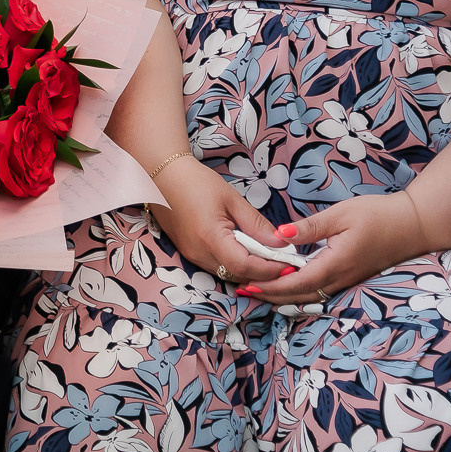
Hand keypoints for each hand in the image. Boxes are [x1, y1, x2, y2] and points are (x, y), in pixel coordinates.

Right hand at [146, 158, 290, 287]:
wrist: (161, 175)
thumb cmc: (197, 182)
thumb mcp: (232, 199)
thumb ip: (256, 225)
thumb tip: (281, 244)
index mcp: (210, 238)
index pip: (246, 267)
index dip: (270, 269)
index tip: (289, 264)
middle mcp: (199, 253)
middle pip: (238, 275)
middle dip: (263, 273)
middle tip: (283, 262)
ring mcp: (191, 256)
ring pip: (227, 274)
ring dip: (249, 270)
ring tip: (267, 256)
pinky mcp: (188, 253)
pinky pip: (217, 267)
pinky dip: (234, 264)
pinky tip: (245, 251)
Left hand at [236, 193, 428, 308]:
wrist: (415, 225)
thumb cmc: (379, 215)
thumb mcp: (341, 215)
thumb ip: (309, 228)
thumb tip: (279, 235)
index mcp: (334, 264)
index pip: (296, 283)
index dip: (270, 286)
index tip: (248, 285)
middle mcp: (340, 279)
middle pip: (300, 295)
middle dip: (271, 296)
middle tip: (245, 290)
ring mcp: (347, 281)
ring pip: (311, 296)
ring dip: (285, 296)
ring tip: (260, 290)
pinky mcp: (351, 277)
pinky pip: (321, 291)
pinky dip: (301, 291)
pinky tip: (289, 284)